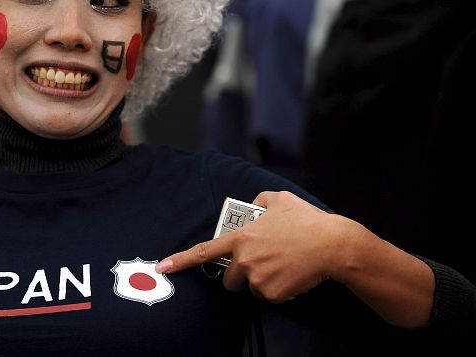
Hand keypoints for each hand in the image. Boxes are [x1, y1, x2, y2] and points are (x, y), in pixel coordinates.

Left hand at [156, 191, 345, 302]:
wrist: (332, 244)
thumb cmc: (306, 220)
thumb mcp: (279, 199)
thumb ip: (260, 200)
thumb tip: (253, 205)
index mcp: (241, 237)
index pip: (205, 251)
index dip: (181, 260)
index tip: (163, 267)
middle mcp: (244, 258)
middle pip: (230, 280)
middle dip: (242, 276)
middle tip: (264, 263)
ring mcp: (257, 277)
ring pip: (252, 288)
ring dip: (264, 281)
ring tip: (284, 265)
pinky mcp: (273, 293)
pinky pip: (271, 297)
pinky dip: (281, 290)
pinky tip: (294, 275)